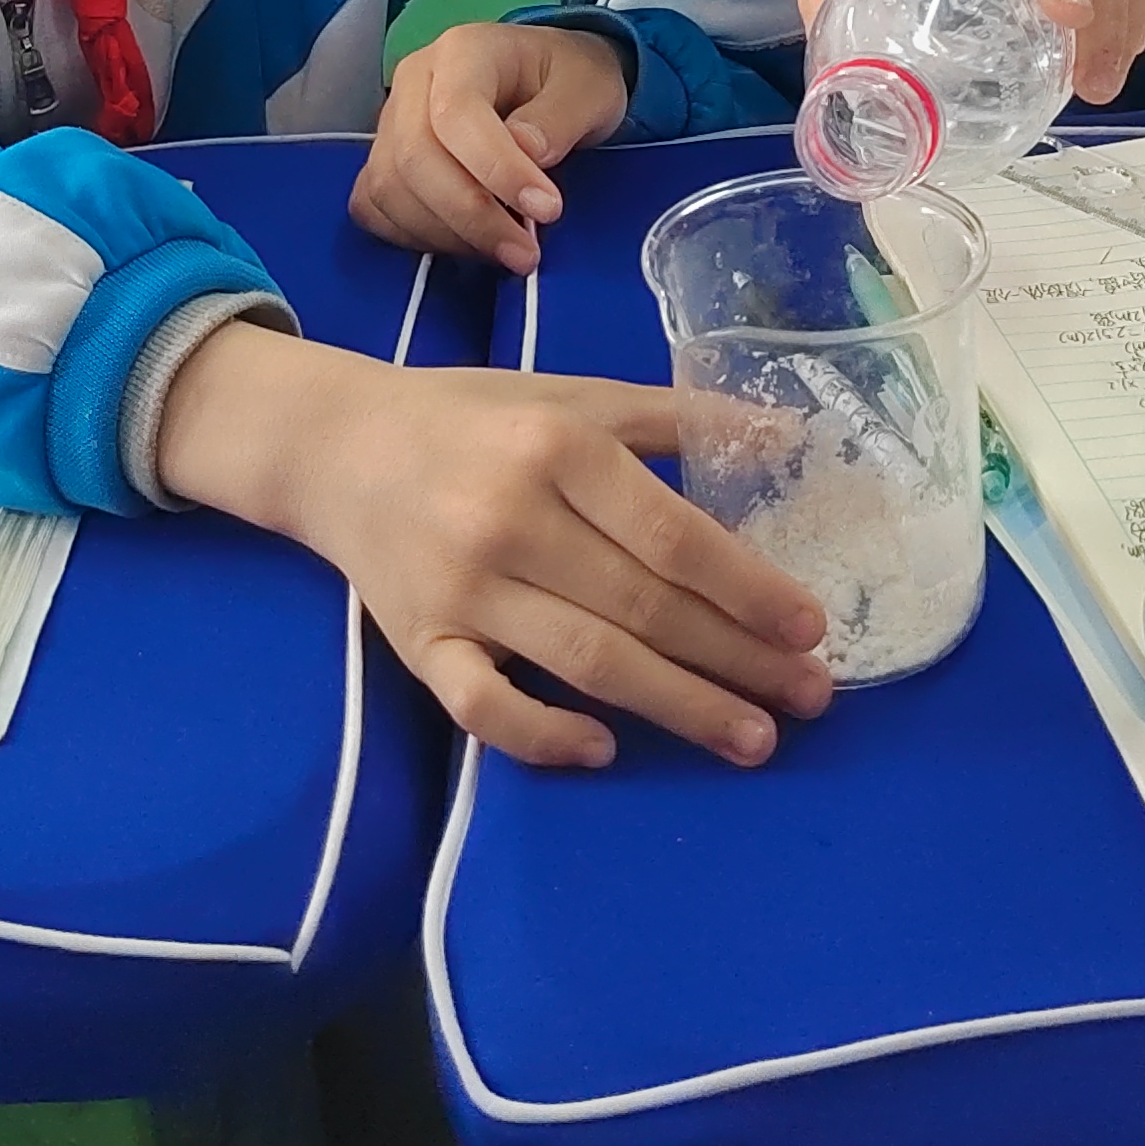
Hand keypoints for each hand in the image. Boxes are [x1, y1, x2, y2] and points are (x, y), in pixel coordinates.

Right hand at [154, 323, 831, 768]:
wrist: (332, 445)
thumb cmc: (472, 418)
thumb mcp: (573, 396)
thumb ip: (677, 416)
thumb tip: (791, 433)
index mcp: (556, 445)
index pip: (672, 535)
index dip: (749, 589)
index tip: (811, 629)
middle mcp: (510, 517)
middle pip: (643, 606)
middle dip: (736, 660)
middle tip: (810, 699)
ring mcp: (461, 587)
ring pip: (585, 661)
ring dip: (678, 706)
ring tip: (753, 739)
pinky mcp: (419, 642)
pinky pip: (481, 706)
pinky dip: (542, 734)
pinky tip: (605, 749)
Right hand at [356, 19, 631, 271]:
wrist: (549, 80)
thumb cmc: (568, 80)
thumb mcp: (589, 88)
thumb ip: (560, 118)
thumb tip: (528, 154)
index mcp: (464, 51)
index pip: (458, 113)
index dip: (497, 169)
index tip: (546, 209)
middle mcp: (414, 81)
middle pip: (415, 158)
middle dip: (472, 216)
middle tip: (526, 252)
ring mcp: (391, 121)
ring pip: (390, 188)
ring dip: (446, 234)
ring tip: (505, 250)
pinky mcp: (384, 159)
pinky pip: (375, 206)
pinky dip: (413, 236)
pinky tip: (465, 245)